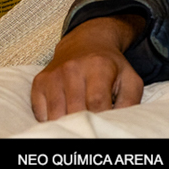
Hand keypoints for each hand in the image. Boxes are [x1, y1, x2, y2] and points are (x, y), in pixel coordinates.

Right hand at [30, 15, 144, 120]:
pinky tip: (65, 114)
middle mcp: (72, 68)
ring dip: (68, 124)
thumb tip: (117, 124)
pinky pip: (41, 114)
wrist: (86, 44)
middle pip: (75, 111)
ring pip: (56, 116)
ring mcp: (53, 76)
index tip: (106, 124)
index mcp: (98, 66)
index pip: (96, 102)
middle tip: (93, 125)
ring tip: (81, 120)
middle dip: (85, 123)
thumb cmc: (111, 67)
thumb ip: (130, 102)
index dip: (102, 118)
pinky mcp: (39, 83)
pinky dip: (53, 120)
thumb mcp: (130, 80)